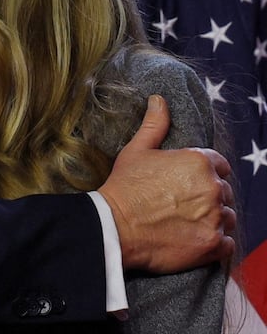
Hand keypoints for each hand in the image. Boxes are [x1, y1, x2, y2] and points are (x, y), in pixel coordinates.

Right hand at [98, 94, 234, 272]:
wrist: (115, 226)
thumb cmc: (125, 186)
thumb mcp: (137, 150)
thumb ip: (155, 124)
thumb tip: (159, 100)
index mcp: (198, 162)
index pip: (220, 165)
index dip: (205, 173)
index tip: (187, 183)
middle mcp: (212, 188)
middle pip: (224, 192)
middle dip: (209, 197)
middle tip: (182, 204)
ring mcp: (215, 218)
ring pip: (228, 217)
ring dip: (214, 220)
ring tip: (187, 223)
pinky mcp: (213, 244)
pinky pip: (227, 244)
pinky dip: (215, 243)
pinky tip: (194, 239)